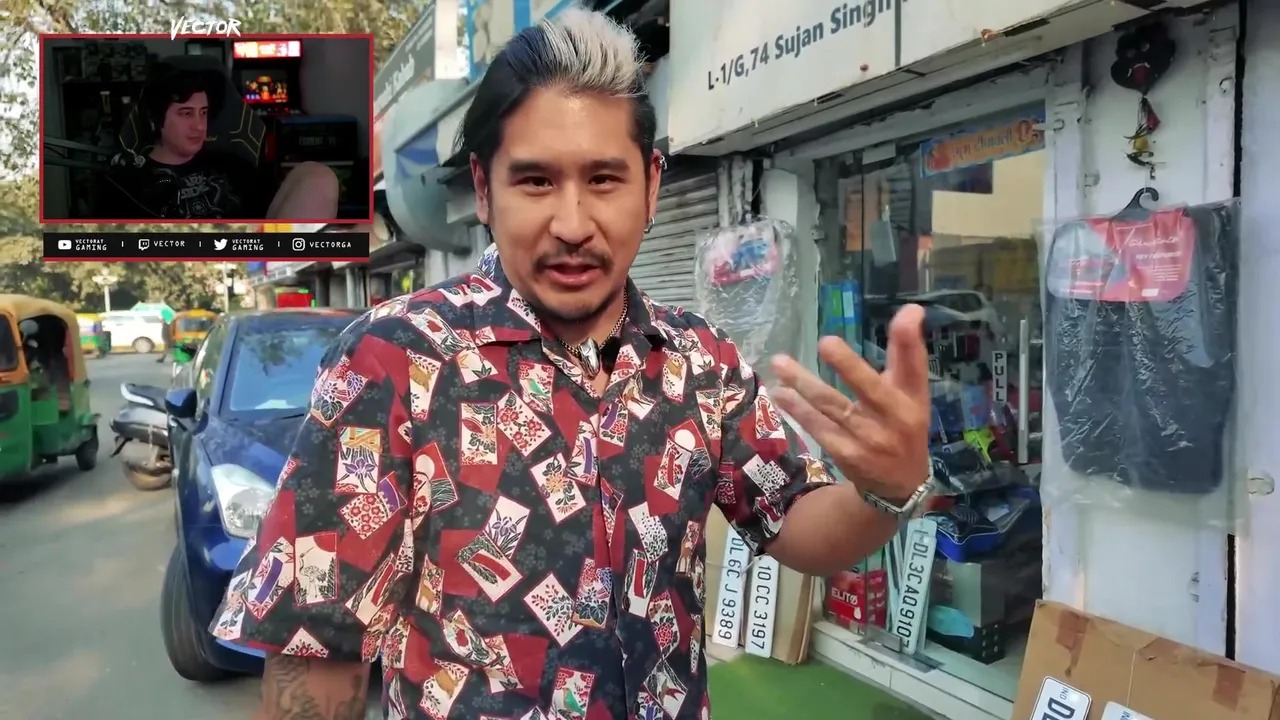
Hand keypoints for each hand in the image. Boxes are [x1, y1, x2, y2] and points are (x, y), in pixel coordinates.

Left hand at [770, 304, 931, 501]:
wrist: (900, 485)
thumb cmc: (902, 425)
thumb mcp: (911, 393)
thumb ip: (906, 353)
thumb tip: (910, 310)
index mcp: (913, 397)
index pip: (915, 366)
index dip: (910, 341)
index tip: (909, 312)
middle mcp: (894, 417)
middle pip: (870, 387)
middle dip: (848, 365)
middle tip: (826, 342)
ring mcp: (869, 438)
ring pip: (832, 406)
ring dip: (803, 384)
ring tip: (780, 364)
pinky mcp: (846, 454)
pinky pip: (818, 427)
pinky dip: (798, 410)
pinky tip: (781, 393)